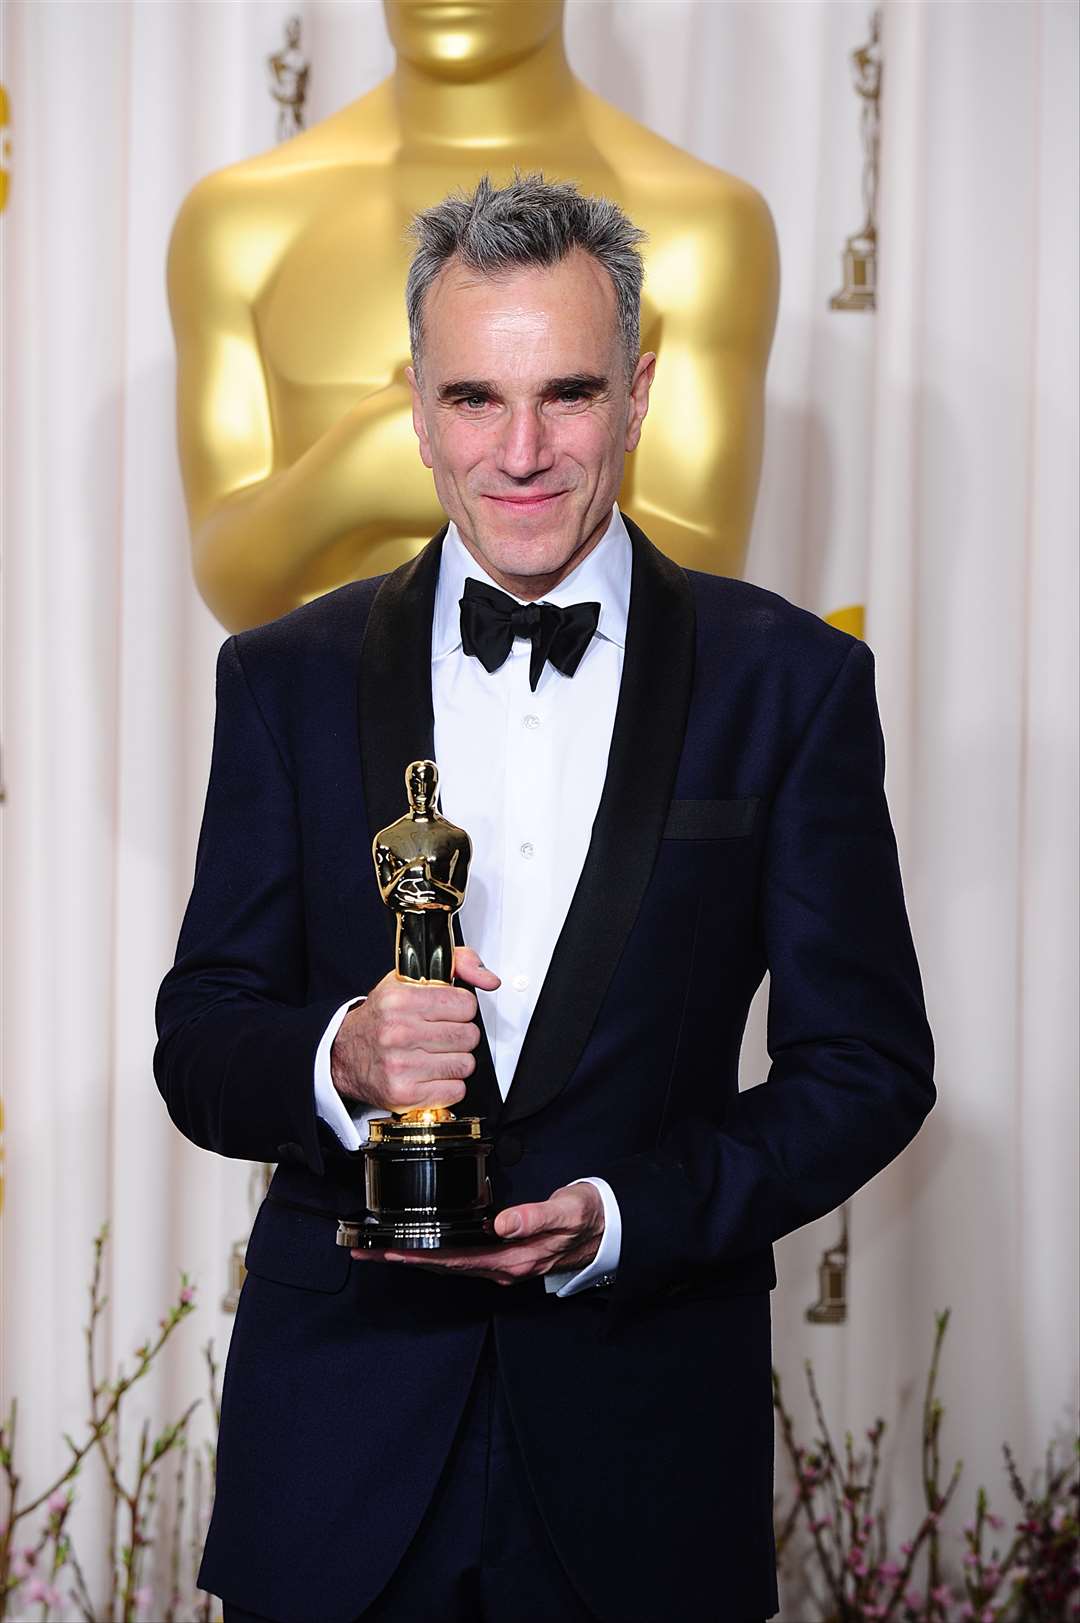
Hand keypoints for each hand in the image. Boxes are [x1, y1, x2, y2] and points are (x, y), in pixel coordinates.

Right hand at [330, 947, 499, 1113]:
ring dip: (455, 1062)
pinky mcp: (404, 1094)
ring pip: (465, 1064)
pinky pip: (456, 1090)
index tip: (448, 1013)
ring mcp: (400, 1065)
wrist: (342, 1055)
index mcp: (399, 1000)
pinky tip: (429, 1075)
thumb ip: (457, 965)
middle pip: (469, 1036)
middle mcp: (398, 1032)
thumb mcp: (408, 980)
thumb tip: (490, 980)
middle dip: (460, 1036)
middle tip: (440, 1036)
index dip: (461, 1009)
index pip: (465, 1005)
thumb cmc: (380, 1019)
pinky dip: (448, 1085)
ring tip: (434, 1056)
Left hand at [352, 1182, 604, 1286]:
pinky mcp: (500, 1254)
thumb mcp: (565, 1211)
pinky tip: (417, 1244)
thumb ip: (534, 1217)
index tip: (389, 1249)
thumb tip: (501, 1223)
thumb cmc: (585, 1216)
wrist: (605, 1227)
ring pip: (446, 1263)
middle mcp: (501, 1266)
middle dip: (402, 1257)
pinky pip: (458, 1257)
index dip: (420, 1255)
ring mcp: (500, 1263)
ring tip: (377, 1248)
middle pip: (441, 1265)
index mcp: (512, 1258)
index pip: (455, 1260)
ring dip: (411, 1256)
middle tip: (365, 1250)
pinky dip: (432, 1251)